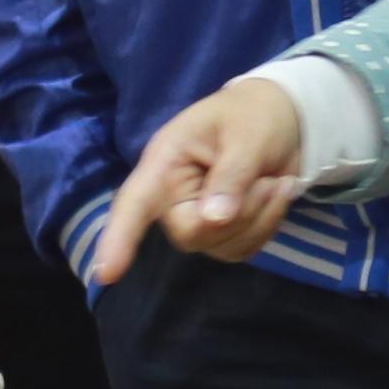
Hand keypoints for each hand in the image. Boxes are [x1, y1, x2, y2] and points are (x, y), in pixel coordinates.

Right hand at [90, 77, 312, 282]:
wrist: (280, 117)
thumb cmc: (252, 116)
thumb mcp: (246, 136)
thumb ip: (230, 175)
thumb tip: (213, 219)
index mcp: (166, 161)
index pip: (135, 202)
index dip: (120, 236)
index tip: (107, 273)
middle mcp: (172, 195)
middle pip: (190, 233)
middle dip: (239, 215)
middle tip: (268, 183)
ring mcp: (196, 218)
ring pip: (221, 245)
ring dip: (260, 218)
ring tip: (274, 181)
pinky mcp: (221, 233)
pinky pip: (242, 248)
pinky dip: (267, 226)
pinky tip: (275, 195)